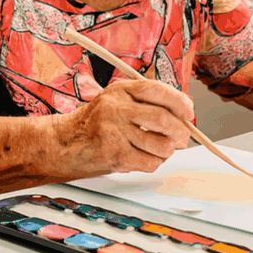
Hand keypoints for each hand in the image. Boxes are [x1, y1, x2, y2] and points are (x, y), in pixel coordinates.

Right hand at [56, 80, 193, 175]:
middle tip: (182, 138)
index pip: (156, 90)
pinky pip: (149, 162)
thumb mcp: (117, 100)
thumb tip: (184, 116)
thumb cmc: (96, 122)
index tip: (188, 112)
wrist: (65, 141)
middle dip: (180, 132)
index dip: (179, 102)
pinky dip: (154, 162)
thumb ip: (146, 103)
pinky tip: (144, 157)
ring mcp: (113, 132)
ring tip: (160, 148)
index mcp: (120, 90)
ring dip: (167, 150)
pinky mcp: (114, 154)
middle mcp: (115, 108)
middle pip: (162, 119)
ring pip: (160, 144)